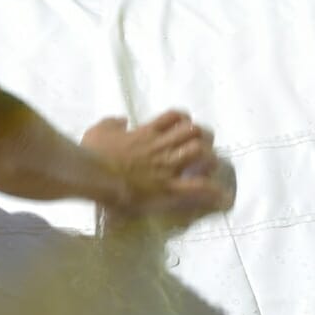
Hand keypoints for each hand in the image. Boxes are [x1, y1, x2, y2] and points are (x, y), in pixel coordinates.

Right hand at [82, 111, 231, 219]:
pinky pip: (198, 187)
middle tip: (205, 147)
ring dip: (210, 159)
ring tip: (211, 168)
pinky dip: (214, 192)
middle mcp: (162, 145)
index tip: (186, 128)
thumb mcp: (98, 130)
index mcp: (146, 132)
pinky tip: (222, 198)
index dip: (185, 120)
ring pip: (201, 153)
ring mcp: (167, 166)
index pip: (174, 117)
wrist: (94, 174)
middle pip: (194, 132)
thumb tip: (122, 121)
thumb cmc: (92, 153)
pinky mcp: (169, 188)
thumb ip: (112, 123)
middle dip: (204, 137)